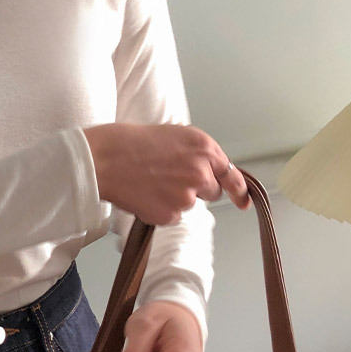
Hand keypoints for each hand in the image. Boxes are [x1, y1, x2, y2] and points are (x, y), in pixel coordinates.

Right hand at [84, 121, 248, 224]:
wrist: (106, 159)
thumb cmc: (133, 142)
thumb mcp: (174, 135)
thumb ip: (196, 153)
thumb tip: (208, 170)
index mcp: (203, 147)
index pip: (231, 173)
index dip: (239, 189)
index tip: (244, 200)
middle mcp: (201, 171)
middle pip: (213, 191)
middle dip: (198, 188)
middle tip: (172, 178)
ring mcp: (187, 196)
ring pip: (190, 204)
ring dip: (176, 198)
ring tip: (152, 181)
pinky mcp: (172, 214)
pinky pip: (173, 216)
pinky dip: (162, 209)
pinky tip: (146, 194)